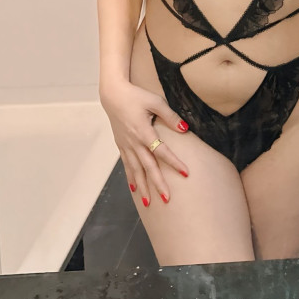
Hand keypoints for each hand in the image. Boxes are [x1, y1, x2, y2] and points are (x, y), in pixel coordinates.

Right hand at [100, 79, 188, 205]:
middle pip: (148, 167)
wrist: (113, 95)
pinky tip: (135, 187)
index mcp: (144, 131)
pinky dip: (131, 177)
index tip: (185, 173)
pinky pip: (127, 165)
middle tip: (167, 199)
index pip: (162, 151)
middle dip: (157, 184)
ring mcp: (126, 145)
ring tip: (148, 202)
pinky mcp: (121, 145)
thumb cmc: (136, 96)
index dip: (174, 163)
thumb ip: (170, 116)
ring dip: (142, 187)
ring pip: (135, 170)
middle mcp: (134, 142)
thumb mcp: (156, 102)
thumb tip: (185, 129)